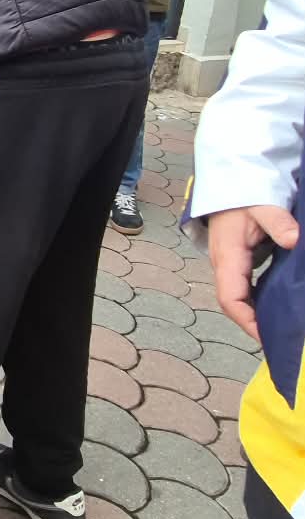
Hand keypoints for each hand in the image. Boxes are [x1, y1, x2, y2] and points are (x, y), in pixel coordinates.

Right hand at [207, 204, 299, 339]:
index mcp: (227, 256)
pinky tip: (275, 304)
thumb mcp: (262, 204)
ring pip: (238, 297)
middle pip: (233, 303)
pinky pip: (243, 287)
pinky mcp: (236, 261)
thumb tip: (294, 240)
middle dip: (253, 324)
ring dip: (255, 314)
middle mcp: (223, 264)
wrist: (228, 180)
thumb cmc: (242, 193)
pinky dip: (257, 300)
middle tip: (281, 338)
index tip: (267, 336)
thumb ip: (278, 221)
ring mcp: (228, 263)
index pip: (231, 298)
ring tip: (280, 326)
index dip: (247, 321)